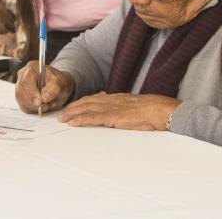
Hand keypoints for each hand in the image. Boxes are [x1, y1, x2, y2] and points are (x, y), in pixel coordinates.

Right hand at [15, 61, 74, 113]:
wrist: (59, 86)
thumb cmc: (60, 82)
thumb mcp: (62, 83)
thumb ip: (54, 89)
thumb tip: (44, 97)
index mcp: (32, 67)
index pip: (26, 81)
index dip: (32, 93)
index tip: (40, 102)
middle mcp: (23, 75)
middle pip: (20, 91)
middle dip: (32, 102)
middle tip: (44, 107)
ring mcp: (20, 85)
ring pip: (20, 99)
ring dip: (32, 106)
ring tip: (44, 106)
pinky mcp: (20, 95)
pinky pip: (22, 105)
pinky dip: (31, 109)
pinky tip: (40, 107)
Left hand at [58, 92, 180, 130]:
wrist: (159, 110)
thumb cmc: (152, 111)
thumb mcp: (135, 108)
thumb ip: (126, 110)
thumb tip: (122, 115)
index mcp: (116, 98)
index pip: (94, 98)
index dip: (82, 102)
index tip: (73, 106)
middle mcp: (111, 100)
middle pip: (86, 101)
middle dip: (73, 107)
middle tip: (62, 113)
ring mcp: (111, 107)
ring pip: (86, 108)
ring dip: (72, 113)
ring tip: (62, 118)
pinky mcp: (112, 116)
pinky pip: (92, 117)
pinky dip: (80, 119)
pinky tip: (72, 123)